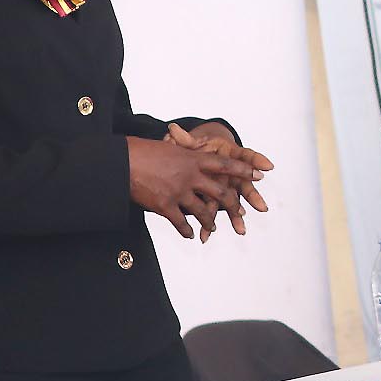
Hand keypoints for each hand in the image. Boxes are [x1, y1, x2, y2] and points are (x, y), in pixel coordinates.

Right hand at [128, 135, 254, 241]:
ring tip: (212, 228)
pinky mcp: (165, 206)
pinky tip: (189, 234)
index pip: (224, 165)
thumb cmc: (142, 151)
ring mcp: (179, 192)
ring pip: (202, 211)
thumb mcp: (169, 147)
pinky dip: (186, 230)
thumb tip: (194, 149)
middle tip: (240, 213)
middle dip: (232, 205)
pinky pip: (181, 222)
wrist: (121, 162)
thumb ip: (184, 151)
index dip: (243, 171)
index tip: (260, 175)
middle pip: (220, 193)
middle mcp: (190, 176)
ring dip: (209, 222)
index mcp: (193, 159)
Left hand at [167, 122, 272, 236]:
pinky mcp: (220, 194)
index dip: (257, 160)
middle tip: (262, 207)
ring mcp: (227, 184)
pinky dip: (224, 218)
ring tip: (241, 229)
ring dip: (238, 215)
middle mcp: (231, 171)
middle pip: (244, 183)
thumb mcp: (192, 142)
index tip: (268, 167)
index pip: (246, 155)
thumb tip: (173, 130)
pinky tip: (225, 229)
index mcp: (229, 153)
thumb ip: (184, 140)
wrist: (201, 152)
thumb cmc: (200, 147)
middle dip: (253, 197)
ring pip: (235, 199)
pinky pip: (222, 207)